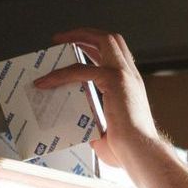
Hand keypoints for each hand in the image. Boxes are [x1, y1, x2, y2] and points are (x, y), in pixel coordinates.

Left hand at [33, 29, 161, 171]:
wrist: (141, 153)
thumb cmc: (129, 150)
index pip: (116, 55)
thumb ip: (94, 124)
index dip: (96, 48)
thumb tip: (79, 128)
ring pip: (102, 41)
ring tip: (57, 41)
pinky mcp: (113, 81)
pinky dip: (60, 74)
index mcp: (131, 86)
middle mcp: (130, 76)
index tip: (79, 49)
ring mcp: (124, 76)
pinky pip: (81, 69)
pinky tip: (46, 81)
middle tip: (64, 39)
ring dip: (77, 37)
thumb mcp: (107, 132)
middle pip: (111, 39)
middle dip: (86, 34)